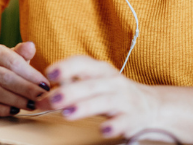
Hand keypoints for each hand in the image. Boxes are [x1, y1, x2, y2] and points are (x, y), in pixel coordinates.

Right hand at [0, 41, 51, 116]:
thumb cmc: (2, 69)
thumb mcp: (13, 57)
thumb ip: (23, 53)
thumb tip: (31, 46)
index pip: (14, 63)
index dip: (31, 76)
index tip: (45, 85)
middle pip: (6, 78)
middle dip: (27, 89)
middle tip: (41, 97)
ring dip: (17, 101)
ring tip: (31, 105)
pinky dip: (2, 110)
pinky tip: (14, 111)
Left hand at [37, 55, 162, 140]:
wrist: (151, 105)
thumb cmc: (113, 92)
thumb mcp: (94, 81)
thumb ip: (70, 83)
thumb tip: (41, 90)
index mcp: (100, 70)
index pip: (82, 63)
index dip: (66, 66)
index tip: (49, 73)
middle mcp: (112, 82)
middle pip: (89, 84)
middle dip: (69, 91)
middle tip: (50, 99)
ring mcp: (123, 99)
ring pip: (103, 101)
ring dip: (84, 107)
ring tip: (67, 114)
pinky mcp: (133, 117)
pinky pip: (123, 121)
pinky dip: (114, 125)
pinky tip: (104, 130)